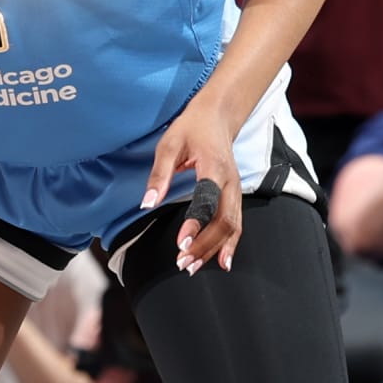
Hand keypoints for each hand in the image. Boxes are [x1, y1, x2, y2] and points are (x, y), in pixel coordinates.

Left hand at [142, 91, 242, 273]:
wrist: (217, 116)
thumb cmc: (191, 128)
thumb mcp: (168, 144)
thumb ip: (159, 174)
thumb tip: (146, 202)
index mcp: (214, 167)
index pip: (208, 200)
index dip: (196, 224)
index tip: (181, 242)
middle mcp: (230, 182)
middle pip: (224, 221)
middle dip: (204, 245)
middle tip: (182, 262)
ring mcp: (236, 190)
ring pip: (232, 227)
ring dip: (214, 249)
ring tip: (193, 267)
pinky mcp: (235, 195)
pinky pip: (236, 224)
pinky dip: (229, 245)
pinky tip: (221, 262)